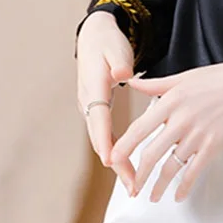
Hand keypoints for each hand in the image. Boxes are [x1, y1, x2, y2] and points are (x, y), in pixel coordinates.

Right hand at [75, 10, 136, 194]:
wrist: (94, 37)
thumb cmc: (108, 43)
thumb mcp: (115, 48)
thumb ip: (119, 62)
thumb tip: (123, 75)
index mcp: (94, 88)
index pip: (99, 118)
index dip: (105, 140)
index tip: (112, 161)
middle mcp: (89, 102)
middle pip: (100, 138)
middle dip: (116, 162)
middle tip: (133, 185)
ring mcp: (91, 108)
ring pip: (103, 140)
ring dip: (117, 162)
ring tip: (134, 184)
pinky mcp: (98, 111)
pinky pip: (106, 135)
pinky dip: (117, 151)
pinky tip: (128, 166)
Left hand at [110, 60, 222, 202]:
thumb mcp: (187, 76)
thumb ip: (157, 83)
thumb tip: (132, 83)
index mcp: (172, 99)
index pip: (138, 129)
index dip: (123, 148)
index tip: (113, 161)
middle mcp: (181, 118)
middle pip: (150, 154)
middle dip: (137, 175)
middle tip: (131, 187)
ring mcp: (198, 134)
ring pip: (170, 167)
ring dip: (158, 186)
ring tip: (152, 196)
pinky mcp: (215, 145)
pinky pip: (193, 172)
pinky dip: (183, 187)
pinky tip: (178, 195)